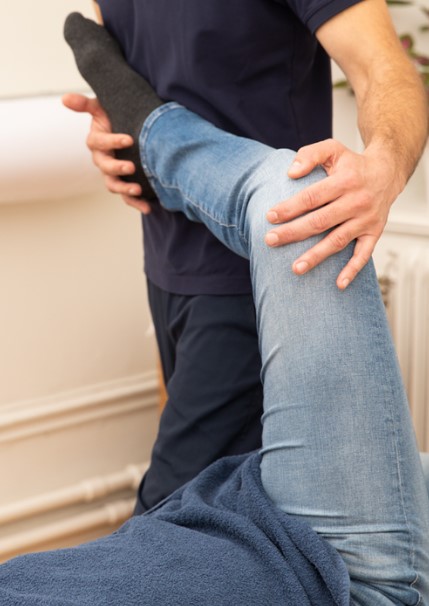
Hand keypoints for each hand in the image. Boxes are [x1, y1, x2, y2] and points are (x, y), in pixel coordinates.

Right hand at [62, 93, 152, 213]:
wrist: (129, 129)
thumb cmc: (114, 117)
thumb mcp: (101, 107)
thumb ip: (84, 104)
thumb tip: (65, 98)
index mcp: (96, 142)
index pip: (100, 143)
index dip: (113, 141)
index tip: (129, 139)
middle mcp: (102, 160)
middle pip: (105, 167)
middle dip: (117, 168)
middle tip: (131, 167)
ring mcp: (112, 174)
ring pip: (114, 185)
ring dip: (125, 189)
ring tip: (138, 190)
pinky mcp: (124, 184)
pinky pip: (127, 197)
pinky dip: (136, 203)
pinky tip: (148, 208)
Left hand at [265, 138, 397, 288]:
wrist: (387, 172)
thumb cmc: (351, 164)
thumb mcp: (333, 149)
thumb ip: (310, 155)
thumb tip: (290, 173)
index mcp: (345, 180)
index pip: (312, 197)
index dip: (290, 208)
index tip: (269, 217)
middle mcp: (357, 201)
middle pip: (320, 221)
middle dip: (293, 233)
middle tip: (270, 241)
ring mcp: (366, 219)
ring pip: (337, 241)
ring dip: (316, 256)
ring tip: (295, 268)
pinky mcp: (374, 233)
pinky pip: (364, 254)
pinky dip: (352, 270)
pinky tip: (338, 284)